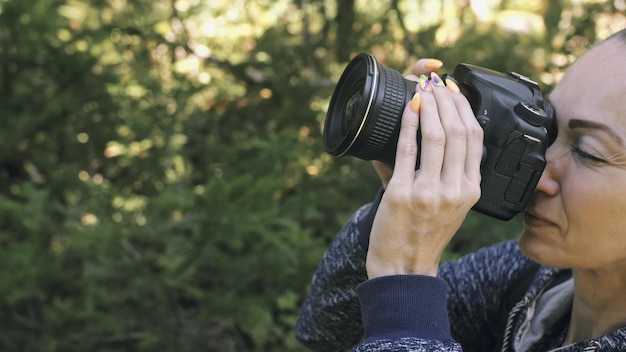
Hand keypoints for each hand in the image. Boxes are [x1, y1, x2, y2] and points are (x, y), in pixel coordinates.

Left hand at [366, 71, 483, 278]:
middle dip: (446, 100)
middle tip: (436, 83)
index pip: (476, 138)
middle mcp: (455, 190)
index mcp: (471, 190)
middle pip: (457, 131)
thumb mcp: (453, 205)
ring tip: (422, 90)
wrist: (404, 265)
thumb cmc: (425, 233)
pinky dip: (408, 124)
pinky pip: (406, 149)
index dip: (465, 108)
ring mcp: (429, 192)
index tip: (455, 91)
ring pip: (434, 136)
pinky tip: (407, 109)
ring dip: (428, 106)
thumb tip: (447, 134)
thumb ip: (454, 174)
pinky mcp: (402, 193)